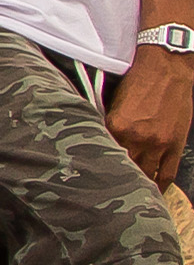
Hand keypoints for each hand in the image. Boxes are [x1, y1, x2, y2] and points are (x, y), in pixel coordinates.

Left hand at [109, 49, 193, 186]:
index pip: (103, 155)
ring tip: (128, 195)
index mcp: (117, 126)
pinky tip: (153, 192)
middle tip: (106, 191)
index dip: (96, 167)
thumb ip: (107, 125)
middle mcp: (138, 138)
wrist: (167, 69)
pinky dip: (160, 185)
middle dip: (114, 179)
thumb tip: (98, 142)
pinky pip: (167, 174)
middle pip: (123, 169)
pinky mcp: (175, 145)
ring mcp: (158, 144)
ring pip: (145, 175)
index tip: (90, 177)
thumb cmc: (138, 83)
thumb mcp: (114, 103)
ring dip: (137, 185)